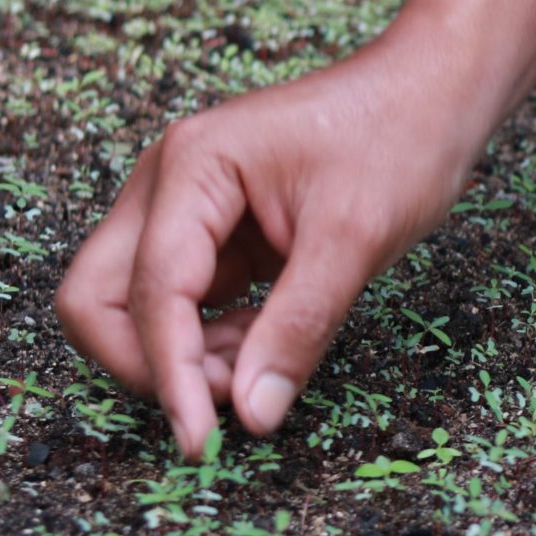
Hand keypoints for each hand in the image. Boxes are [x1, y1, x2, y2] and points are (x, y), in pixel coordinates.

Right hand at [55, 0, 535, 459]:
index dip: (168, 376)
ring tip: (263, 369)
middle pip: (99, 300)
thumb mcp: (356, 239)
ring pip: (138, 307)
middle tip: (230, 401)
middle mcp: (168, 186)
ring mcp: (187, 211)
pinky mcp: (217, 235)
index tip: (203, 442)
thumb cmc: (401, 140)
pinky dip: (214, 340)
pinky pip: (187, 303)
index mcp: (191, 169)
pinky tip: (267, 348)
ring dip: (185, 356)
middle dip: (149, 364)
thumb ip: (299, 327)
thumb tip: (251, 413)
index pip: (148, 294)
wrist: (435, 93)